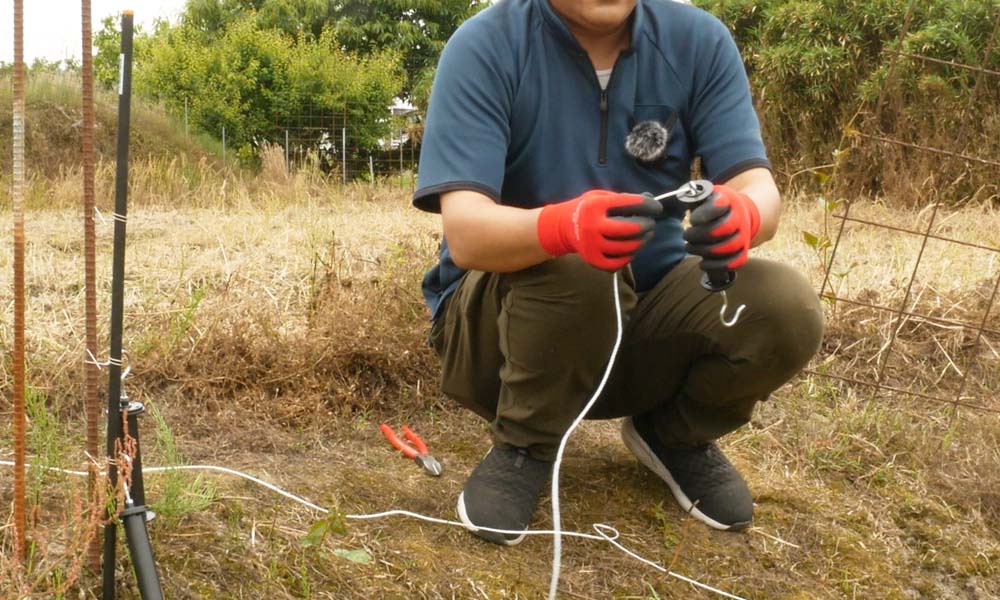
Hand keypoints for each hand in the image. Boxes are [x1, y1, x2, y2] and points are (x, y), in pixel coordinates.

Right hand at [537, 190, 661, 270]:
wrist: (563, 227)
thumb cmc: (588, 209)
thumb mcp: (601, 196)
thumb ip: (623, 198)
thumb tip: (650, 198)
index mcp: (595, 206)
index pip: (628, 203)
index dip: (647, 205)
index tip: (656, 207)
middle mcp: (592, 226)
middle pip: (630, 228)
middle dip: (647, 225)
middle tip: (651, 223)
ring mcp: (592, 245)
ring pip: (627, 247)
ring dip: (642, 241)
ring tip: (646, 235)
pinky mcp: (593, 260)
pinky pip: (618, 263)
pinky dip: (629, 256)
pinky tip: (633, 248)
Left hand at [683, 184, 759, 269]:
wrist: (736, 214)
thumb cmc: (713, 205)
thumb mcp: (705, 196)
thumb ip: (694, 197)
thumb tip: (683, 198)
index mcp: (728, 200)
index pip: (719, 204)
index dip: (705, 213)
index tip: (693, 220)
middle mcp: (740, 218)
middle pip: (723, 228)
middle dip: (699, 234)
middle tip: (686, 235)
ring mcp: (743, 235)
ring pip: (729, 247)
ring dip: (704, 250)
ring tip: (689, 247)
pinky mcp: (742, 251)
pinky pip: (735, 262)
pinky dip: (717, 266)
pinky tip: (703, 263)